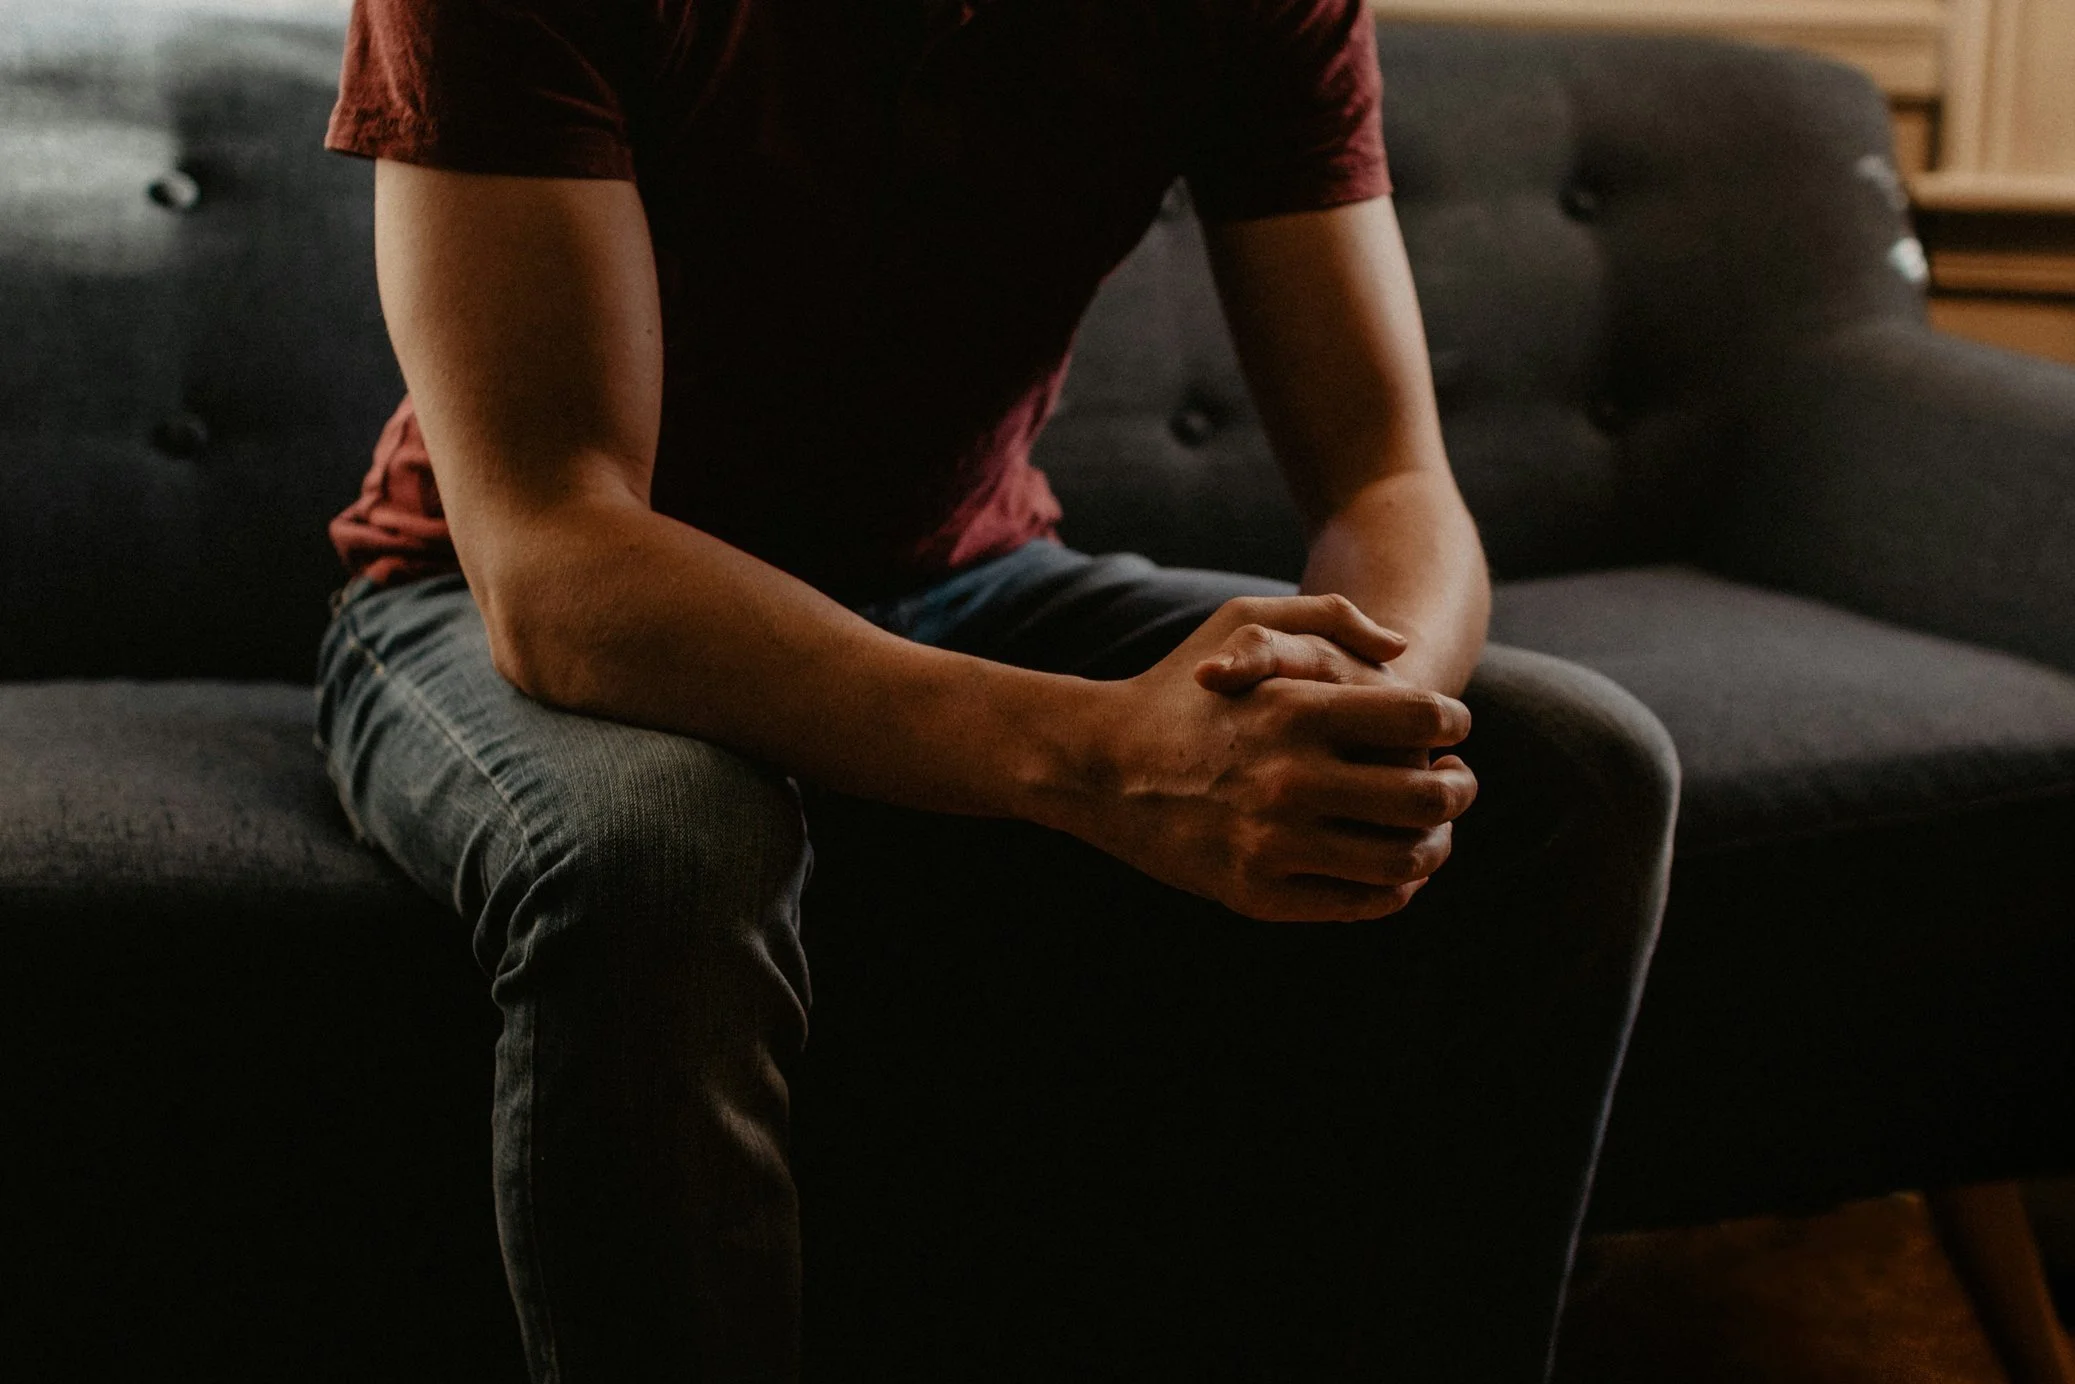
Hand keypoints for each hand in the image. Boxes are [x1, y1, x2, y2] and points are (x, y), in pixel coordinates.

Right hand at [1067, 594, 1476, 921]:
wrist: (1098, 764)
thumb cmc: (1179, 685)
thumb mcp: (1242, 619)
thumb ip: (1328, 617)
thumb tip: (1403, 649)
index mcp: (1295, 709)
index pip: (1422, 721)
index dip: (1454, 724)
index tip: (1452, 732)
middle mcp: (1289, 780)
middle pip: (1427, 797)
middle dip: (1460, 789)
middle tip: (1458, 783)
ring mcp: (1273, 845)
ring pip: (1403, 860)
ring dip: (1436, 845)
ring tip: (1433, 831)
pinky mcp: (1257, 894)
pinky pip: (1359, 903)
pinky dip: (1394, 890)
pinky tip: (1393, 870)